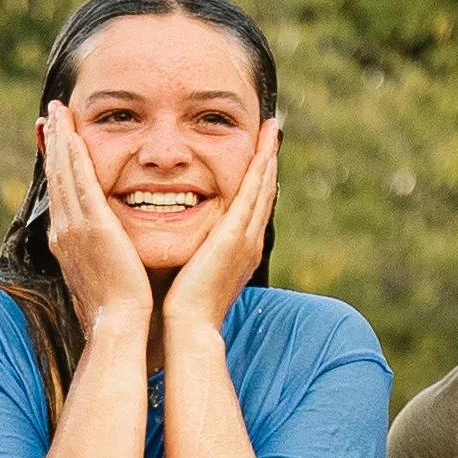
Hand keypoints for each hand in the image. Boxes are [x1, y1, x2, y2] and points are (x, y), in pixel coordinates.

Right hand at [42, 104, 154, 336]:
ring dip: (60, 140)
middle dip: (53, 143)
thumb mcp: (104, 273)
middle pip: (55, 177)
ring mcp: (74, 228)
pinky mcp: (92, 227)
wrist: (118, 326)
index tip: (57, 138)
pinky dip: (74, 155)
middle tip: (52, 113)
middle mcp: (63, 231)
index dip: (56, 163)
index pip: (60, 192)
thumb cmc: (118, 309)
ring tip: (59, 112)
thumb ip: (102, 253)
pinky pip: (80, 182)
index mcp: (67, 242)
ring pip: (62, 174)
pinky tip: (73, 133)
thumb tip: (106, 245)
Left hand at [162, 120, 280, 336]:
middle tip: (272, 133)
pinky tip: (263, 145)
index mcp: (240, 252)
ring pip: (263, 187)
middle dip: (268, 162)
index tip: (259, 158)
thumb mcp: (195, 275)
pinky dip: (260, 165)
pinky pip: (253, 191)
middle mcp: (250, 242)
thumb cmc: (185, 309)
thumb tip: (188, 252)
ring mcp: (247, 238)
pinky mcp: (237, 235)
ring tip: (272, 130)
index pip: (251, 208)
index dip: (257, 182)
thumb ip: (196, 258)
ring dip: (268, 156)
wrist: (189, 326)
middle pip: (264, 193)